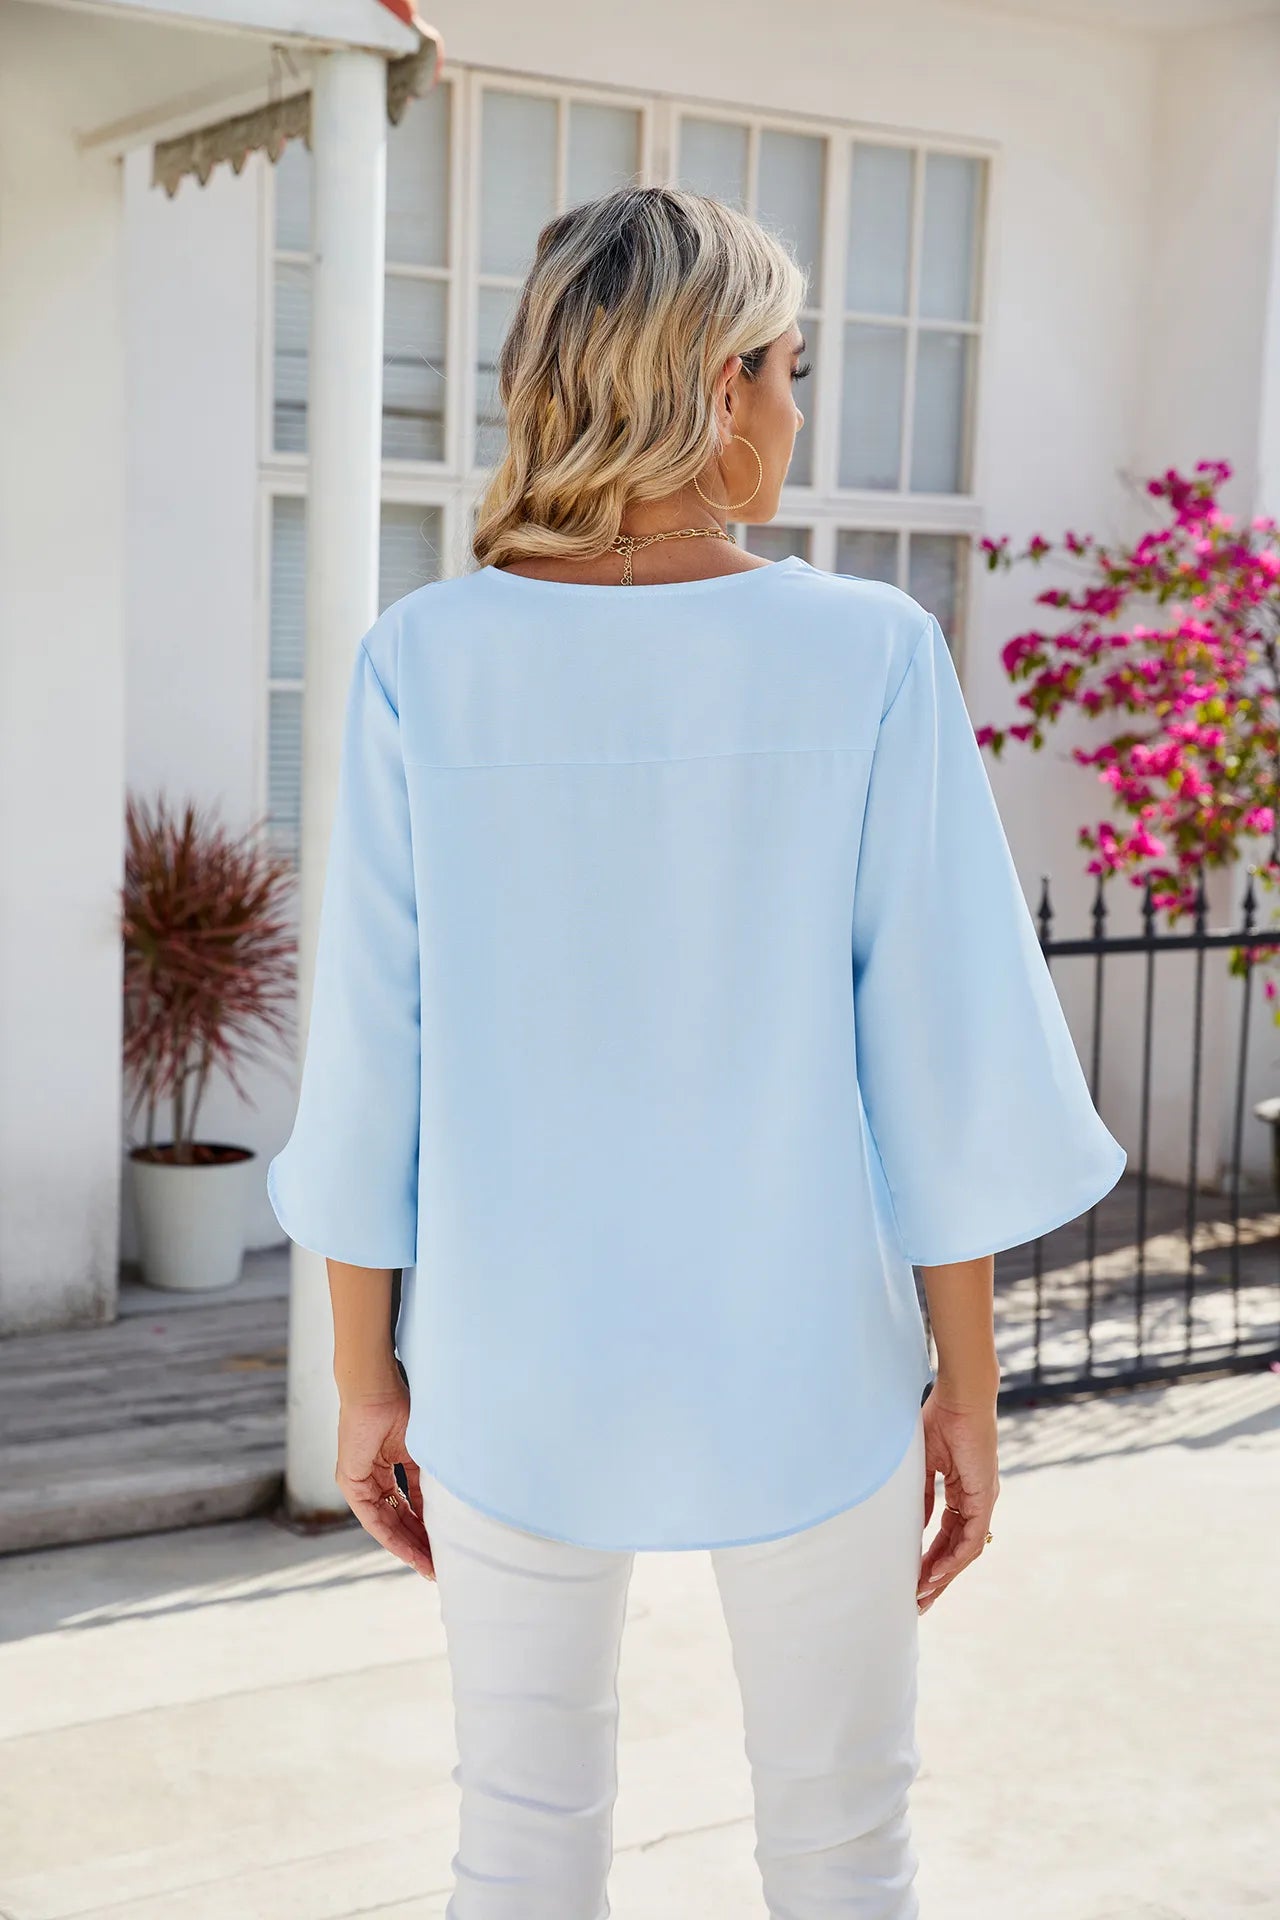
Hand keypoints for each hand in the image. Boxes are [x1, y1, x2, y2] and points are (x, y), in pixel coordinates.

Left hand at [335, 1384, 434, 1579]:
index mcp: (390, 1464)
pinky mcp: (351, 1484)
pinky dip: (393, 1537)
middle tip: (439, 1566)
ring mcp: (360, 1482)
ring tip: (429, 1567)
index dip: (428, 1526)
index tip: (446, 1547)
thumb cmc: (403, 1408)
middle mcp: (373, 1477)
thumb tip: (451, 1507)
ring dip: (408, 1546)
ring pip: (387, 1524)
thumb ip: (430, 1480)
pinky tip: (410, 1553)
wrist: (377, 1389)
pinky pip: (373, 1519)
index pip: (411, 1504)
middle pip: (399, 1519)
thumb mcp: (422, 1451)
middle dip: (420, 1544)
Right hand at [916, 1383, 998, 1613]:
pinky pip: (971, 1538)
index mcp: (963, 1491)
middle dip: (938, 1577)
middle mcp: (976, 1501)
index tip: (912, 1578)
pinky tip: (935, 1572)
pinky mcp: (985, 1498)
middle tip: (919, 1601)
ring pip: (966, 1550)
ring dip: (944, 1574)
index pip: (947, 1534)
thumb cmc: (941, 1418)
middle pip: (957, 1550)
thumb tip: (914, 1526)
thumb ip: (922, 1494)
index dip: (930, 1557)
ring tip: (923, 1593)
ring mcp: (983, 1501)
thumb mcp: (924, 1464)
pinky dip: (953, 1558)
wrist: (961, 1397)